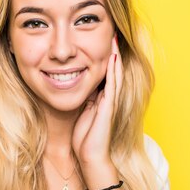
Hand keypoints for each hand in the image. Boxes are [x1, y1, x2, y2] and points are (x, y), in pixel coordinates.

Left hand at [72, 35, 122, 167]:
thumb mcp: (81, 112)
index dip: (104, 58)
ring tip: (115, 40)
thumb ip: (82, 99)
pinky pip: (112, 84)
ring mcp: (110, 101)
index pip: (104, 73)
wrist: (90, 156)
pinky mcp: (109, 106)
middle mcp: (108, 97)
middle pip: (113, 70)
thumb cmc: (84, 138)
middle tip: (112, 34)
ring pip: (115, 74)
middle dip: (113, 53)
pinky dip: (113, 70)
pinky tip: (113, 58)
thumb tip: (73, 85)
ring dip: (116, 57)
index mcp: (101, 98)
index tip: (102, 41)